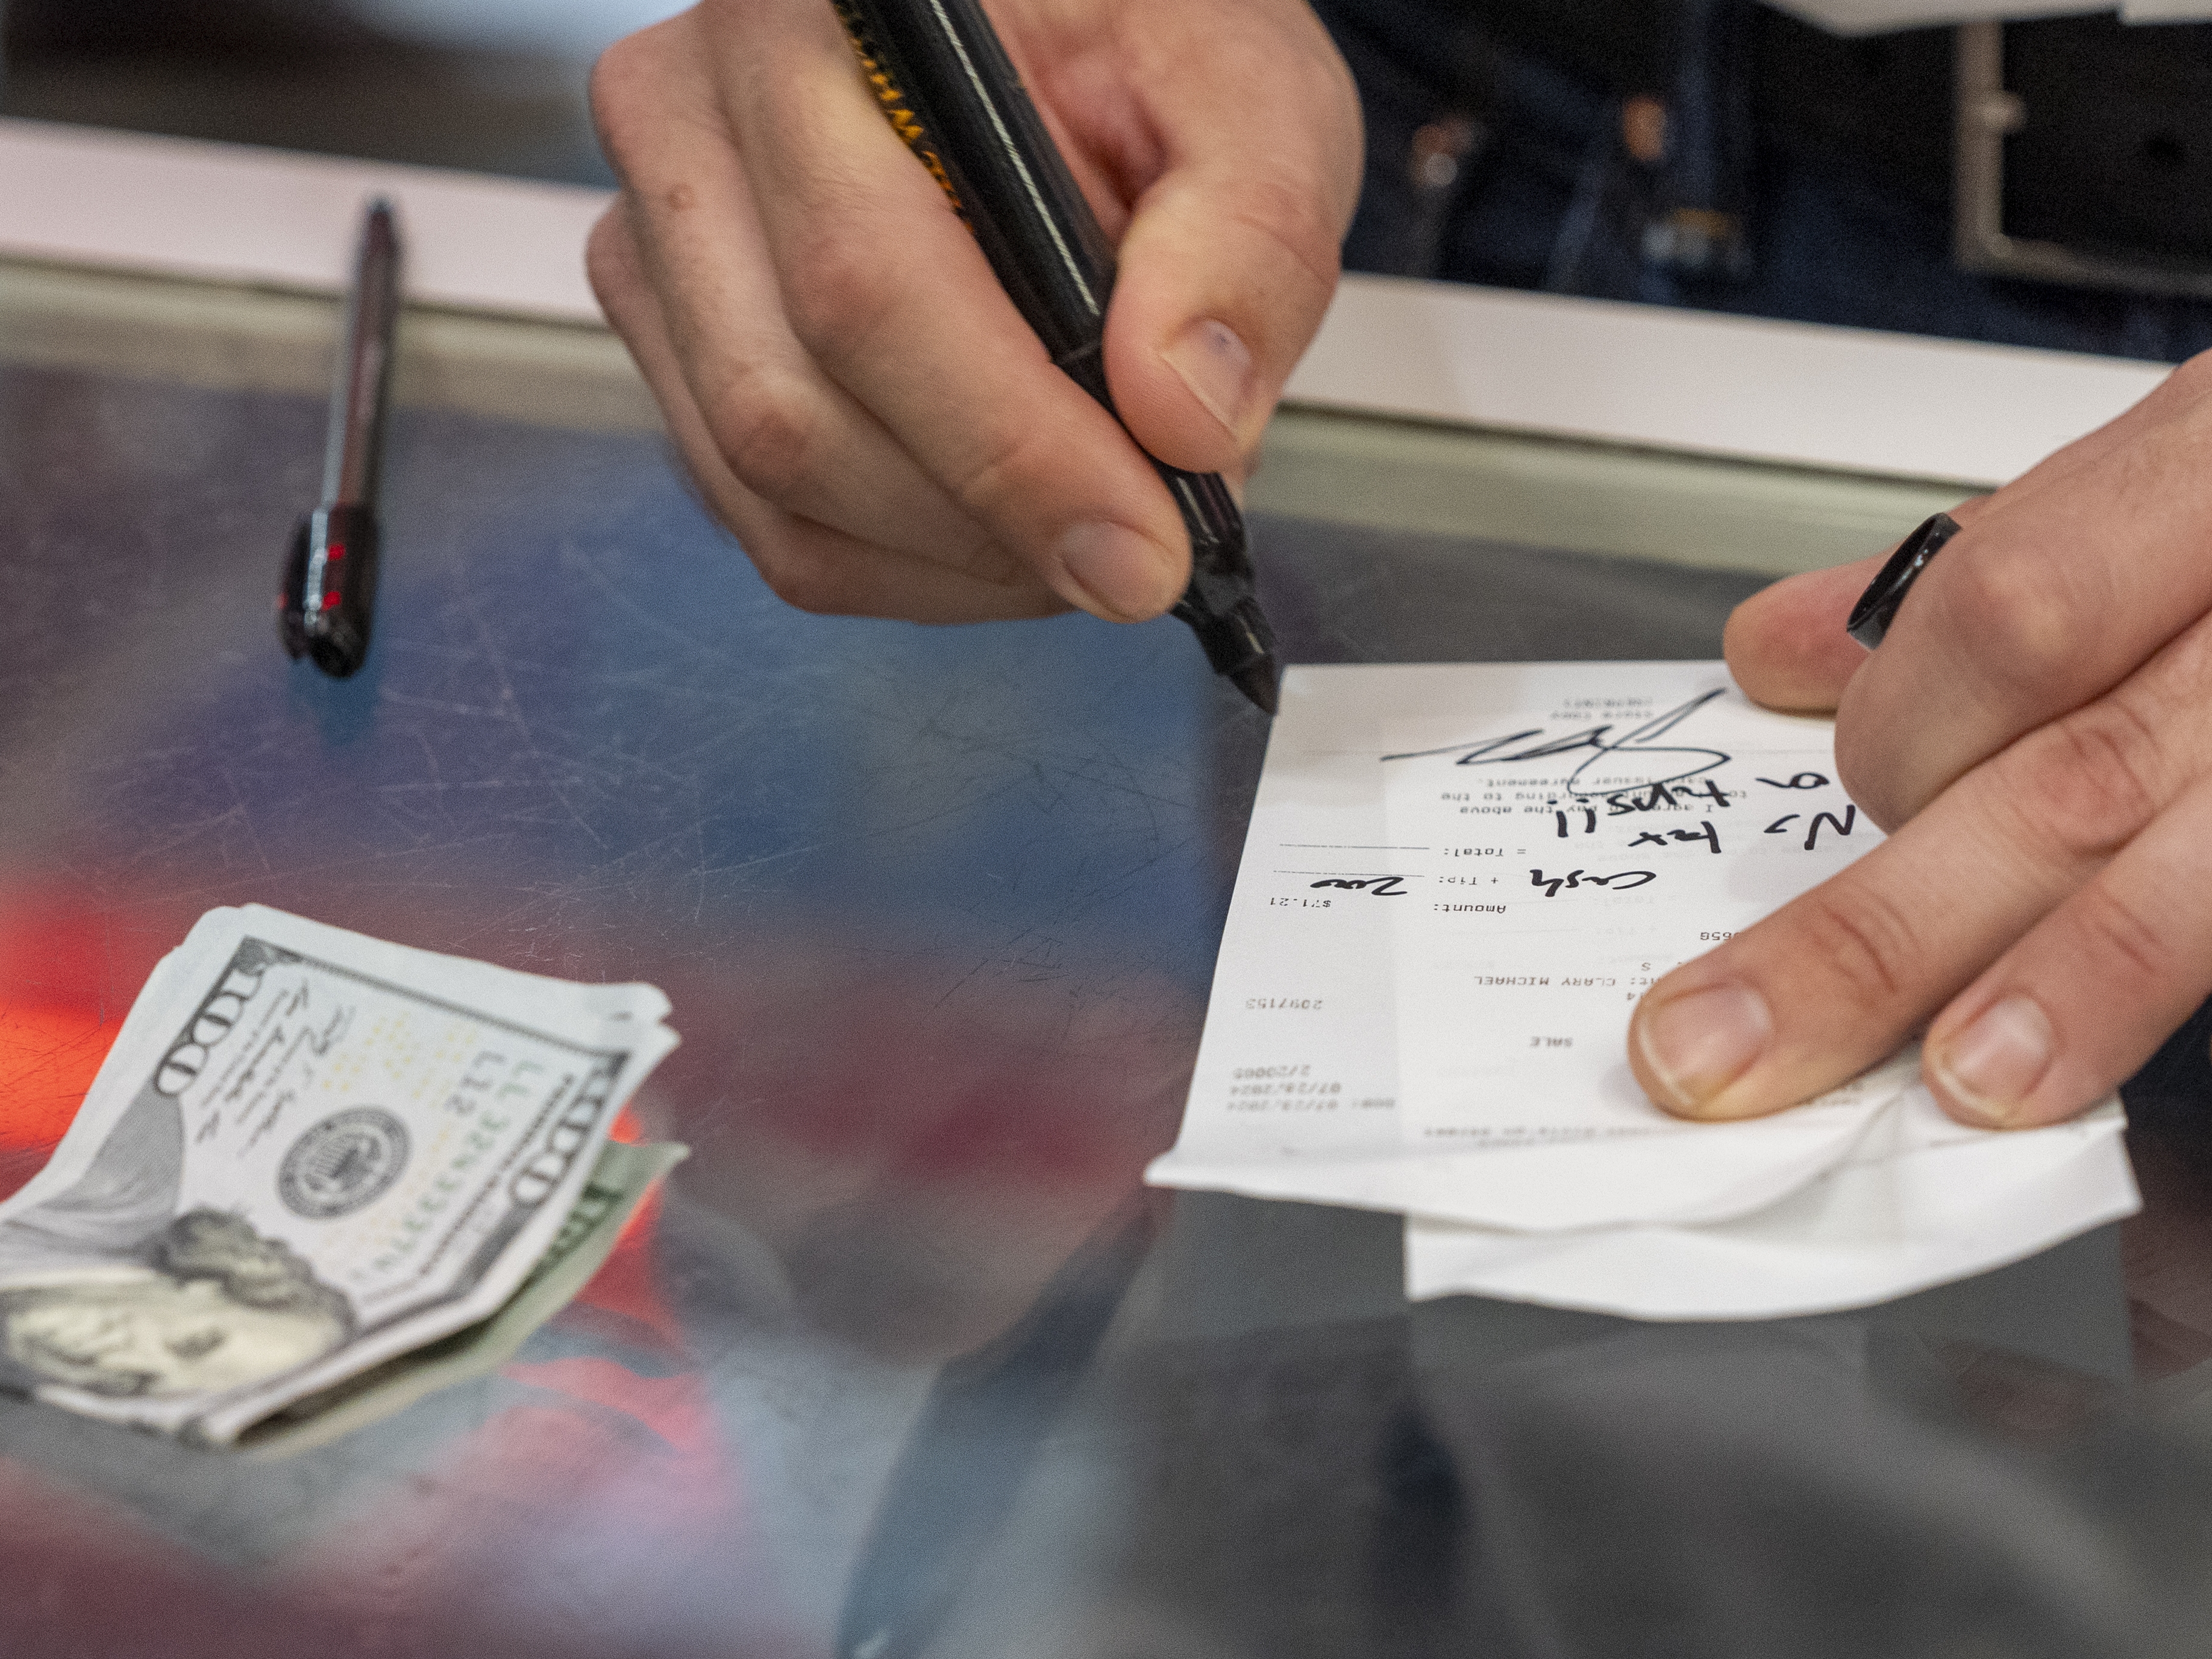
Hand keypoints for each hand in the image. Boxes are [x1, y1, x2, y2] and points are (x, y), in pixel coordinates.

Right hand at [587, 0, 1360, 624]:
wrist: (1066, 47)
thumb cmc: (1142, 45)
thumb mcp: (1245, 97)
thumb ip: (1243, 239)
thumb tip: (1182, 420)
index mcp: (809, 24)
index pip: (866, 280)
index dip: (1008, 449)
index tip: (1142, 551)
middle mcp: (691, 128)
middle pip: (793, 412)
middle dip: (989, 525)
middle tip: (1144, 552)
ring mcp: (665, 255)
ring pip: (775, 493)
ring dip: (959, 559)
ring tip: (1094, 517)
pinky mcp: (685, 356)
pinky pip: (776, 527)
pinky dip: (915, 563)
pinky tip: (1015, 522)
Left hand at [1628, 352, 2211, 1130]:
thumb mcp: (2193, 456)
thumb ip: (2001, 559)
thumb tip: (1787, 651)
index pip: (2008, 612)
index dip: (1905, 732)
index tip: (1857, 801)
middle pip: (2072, 777)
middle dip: (1877, 935)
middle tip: (1720, 1048)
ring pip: (2210, 861)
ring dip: (2085, 984)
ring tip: (1968, 1087)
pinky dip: (2183, 992)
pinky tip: (2146, 1090)